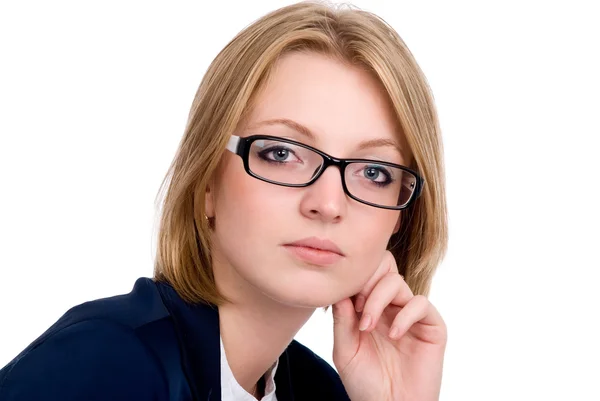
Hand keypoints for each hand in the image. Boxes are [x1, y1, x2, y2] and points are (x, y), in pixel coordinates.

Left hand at [332, 251, 446, 400]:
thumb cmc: (365, 383)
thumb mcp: (344, 350)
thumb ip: (342, 319)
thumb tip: (340, 289)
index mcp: (369, 307)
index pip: (365, 273)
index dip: (353, 278)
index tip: (341, 298)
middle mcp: (391, 306)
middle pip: (383, 267)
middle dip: (366, 281)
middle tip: (357, 306)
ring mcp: (411, 315)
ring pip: (396, 282)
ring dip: (378, 299)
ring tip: (368, 325)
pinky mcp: (432, 327)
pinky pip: (421, 304)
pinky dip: (404, 315)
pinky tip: (392, 335)